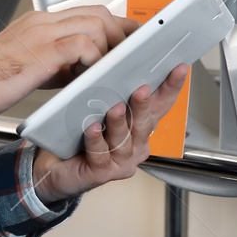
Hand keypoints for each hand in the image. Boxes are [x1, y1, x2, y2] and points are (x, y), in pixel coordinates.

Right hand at [0, 7, 135, 123]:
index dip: (111, 25)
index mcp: (36, 23)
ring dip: (111, 46)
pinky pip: (82, 45)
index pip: (83, 13)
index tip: (127, 38)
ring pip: (94, 24)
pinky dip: (95, 58)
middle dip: (120, 31)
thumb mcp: (28, 68)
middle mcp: (40, 22)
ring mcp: (40, 33)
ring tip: (117, 66)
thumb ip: (56, 63)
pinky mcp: (41, 52)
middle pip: (95, 13)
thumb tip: (82, 70)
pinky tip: (94, 74)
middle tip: (134, 51)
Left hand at [30, 64, 189, 204]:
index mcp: (140, 128)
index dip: (171, 88)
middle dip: (144, 105)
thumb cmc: (80, 137)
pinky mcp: (103, 172)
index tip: (179, 68)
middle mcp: (136, 145)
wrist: (56, 169)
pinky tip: (93, 129)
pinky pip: (100, 154)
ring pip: (124, 140)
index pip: (160, 106)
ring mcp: (121, 161)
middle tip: (142, 89)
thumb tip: (118, 64)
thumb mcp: (99, 110)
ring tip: (114, 109)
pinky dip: (96, 140)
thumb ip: (112, 94)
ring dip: (119, 123)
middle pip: (145, 123)